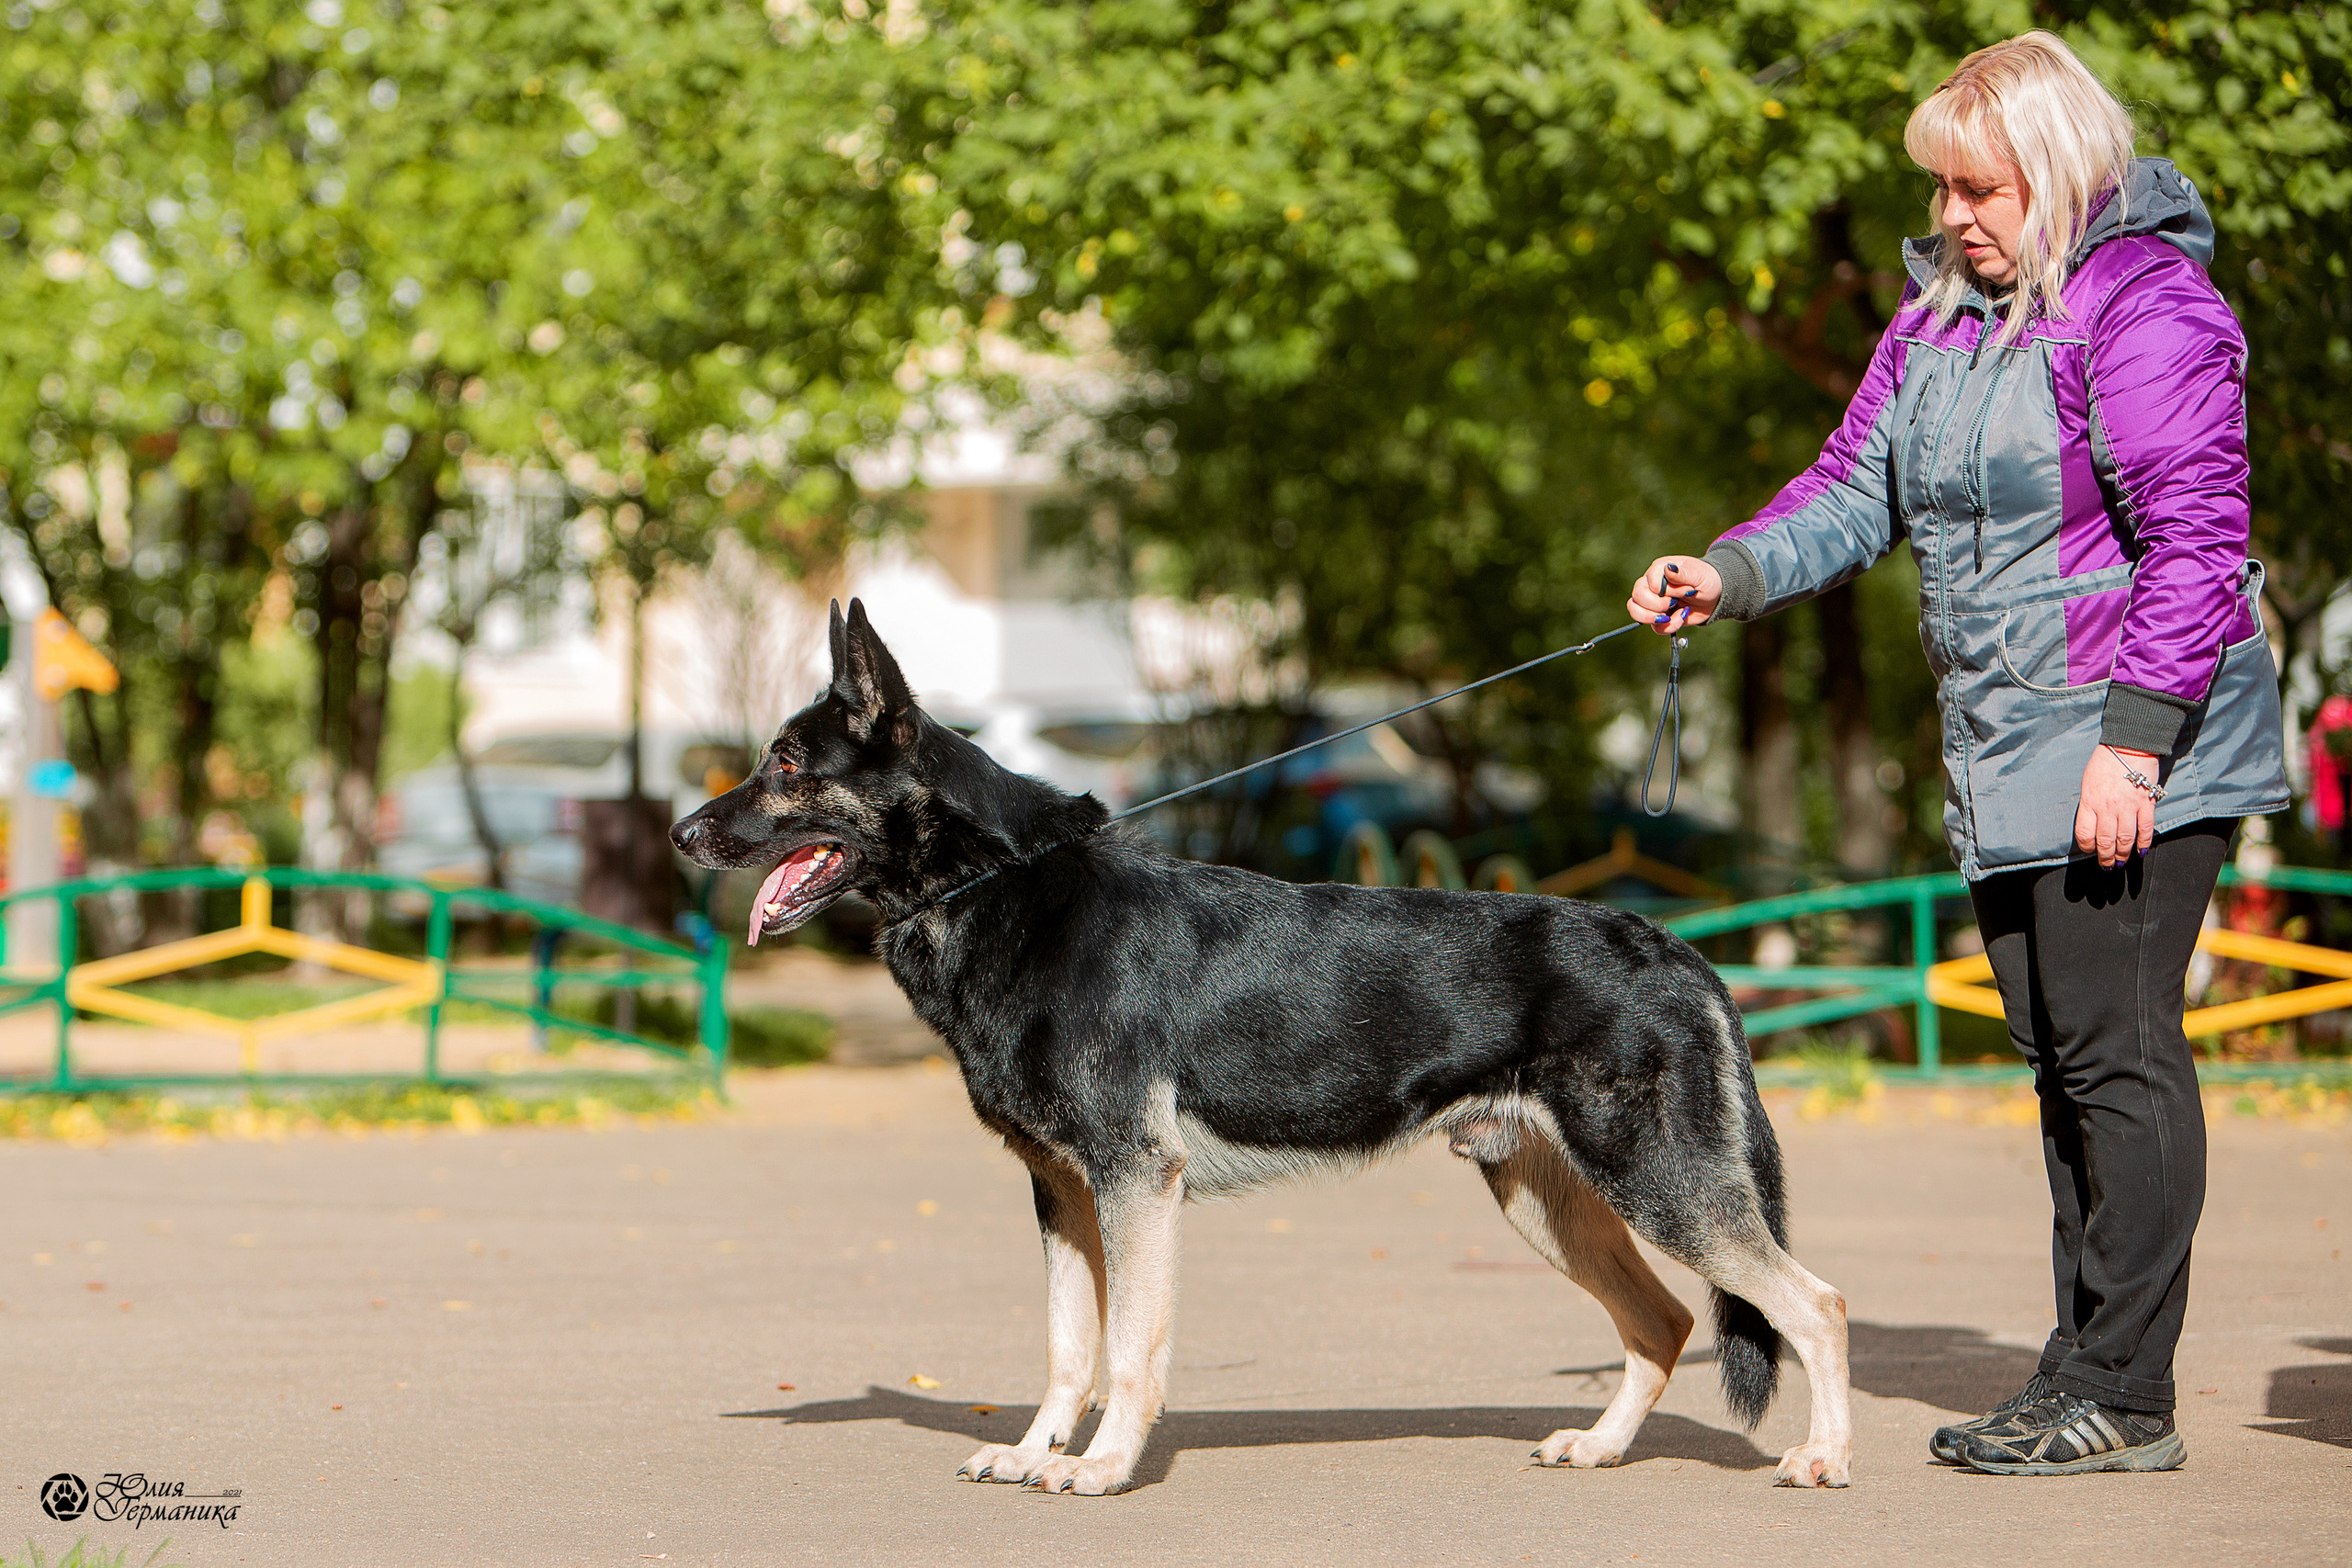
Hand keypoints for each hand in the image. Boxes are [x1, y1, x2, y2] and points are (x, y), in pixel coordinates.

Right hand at [1627, 556, 1721, 634]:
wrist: (1715, 595)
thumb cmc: (1707, 579)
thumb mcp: (1699, 574)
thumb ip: (1683, 573)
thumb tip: (1668, 569)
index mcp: (1659, 570)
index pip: (1648, 582)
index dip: (1665, 591)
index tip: (1686, 590)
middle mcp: (1651, 584)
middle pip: (1637, 597)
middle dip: (1657, 605)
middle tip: (1674, 603)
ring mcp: (1652, 602)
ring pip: (1636, 611)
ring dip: (1654, 618)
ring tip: (1671, 616)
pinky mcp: (1659, 616)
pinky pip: (1654, 627)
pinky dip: (1668, 627)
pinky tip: (1681, 617)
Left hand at [2075, 746, 2158, 867]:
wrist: (2129, 746)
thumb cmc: (2104, 763)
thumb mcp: (2087, 783)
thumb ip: (2089, 804)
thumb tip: (2093, 823)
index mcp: (2090, 802)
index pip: (2085, 833)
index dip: (2087, 846)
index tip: (2090, 850)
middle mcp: (2108, 808)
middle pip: (2106, 841)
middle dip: (2106, 857)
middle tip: (2107, 866)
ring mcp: (2128, 807)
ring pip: (2125, 839)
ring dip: (2123, 855)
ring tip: (2121, 863)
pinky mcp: (2146, 804)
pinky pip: (2145, 829)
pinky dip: (2144, 843)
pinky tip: (2141, 852)